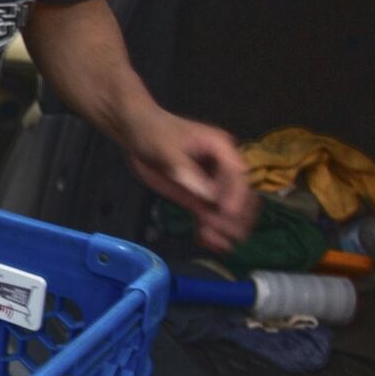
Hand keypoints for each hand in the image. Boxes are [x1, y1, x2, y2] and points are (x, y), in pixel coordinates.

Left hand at [122, 110, 255, 252]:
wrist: (135, 131)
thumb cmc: (152, 131)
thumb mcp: (166, 148)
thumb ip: (186, 171)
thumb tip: (209, 196)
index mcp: (220, 148)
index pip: (237, 174)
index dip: (237, 195)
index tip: (228, 212)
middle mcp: (221, 167)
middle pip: (239, 194)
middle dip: (235, 216)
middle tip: (225, 235)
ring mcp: (209, 182)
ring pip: (226, 209)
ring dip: (225, 227)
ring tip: (218, 244)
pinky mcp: (197, 194)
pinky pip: (208, 214)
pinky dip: (210, 228)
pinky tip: (208, 243)